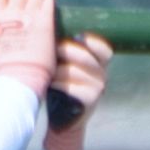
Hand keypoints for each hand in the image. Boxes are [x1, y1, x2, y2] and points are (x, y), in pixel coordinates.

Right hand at [0, 0, 58, 95]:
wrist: (19, 76)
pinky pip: (48, 0)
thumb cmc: (3, 69)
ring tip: (39, 7)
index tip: (9, 3)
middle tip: (27, 6)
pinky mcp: (45, 21)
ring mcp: (29, 15)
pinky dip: (48, 1)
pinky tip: (48, 9)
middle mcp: (12, 12)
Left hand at [43, 34, 113, 149]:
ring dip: (56, 69)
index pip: (104, 49)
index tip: (77, 36)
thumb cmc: (61, 86)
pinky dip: (58, 84)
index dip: (92, 41)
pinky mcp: (90, 100)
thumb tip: (50, 29)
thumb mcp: (66, 66)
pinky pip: (71, 87)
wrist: (63, 119)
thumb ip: (65, 50)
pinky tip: (50, 83)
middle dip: (66, 50)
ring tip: (45, 69)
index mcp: (99, 64)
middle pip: (86, 56)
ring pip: (74, 71)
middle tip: (52, 49)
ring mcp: (98, 88)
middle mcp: (103, 75)